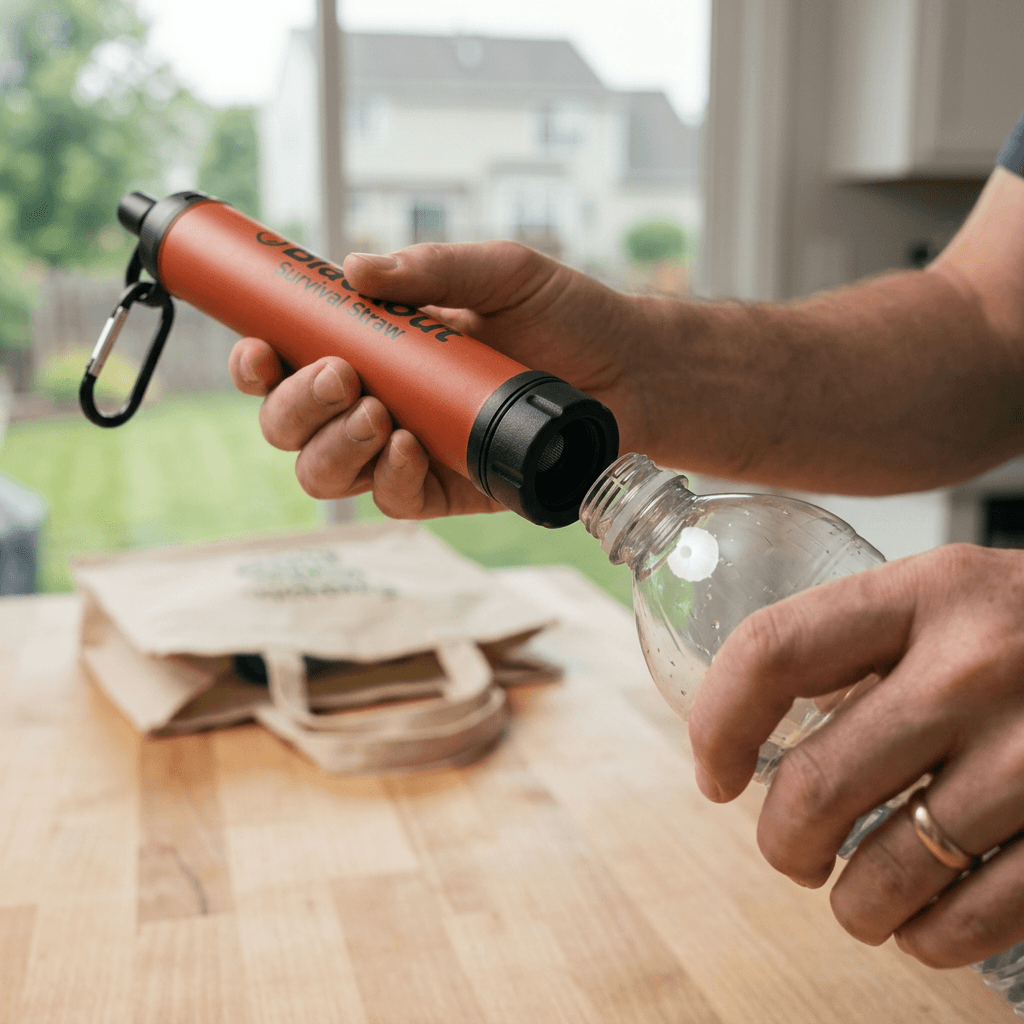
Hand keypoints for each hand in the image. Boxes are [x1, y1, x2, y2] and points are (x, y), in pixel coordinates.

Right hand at [229, 241, 653, 517]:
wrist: (633, 370)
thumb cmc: (567, 316)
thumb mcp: (501, 272)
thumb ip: (432, 267)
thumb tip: (354, 269)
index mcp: (378, 349)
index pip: (291, 362)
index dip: (259, 363)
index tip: (258, 345)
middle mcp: (380, 403)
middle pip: (292, 428)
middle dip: (294, 407)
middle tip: (339, 376)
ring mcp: (410, 450)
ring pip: (327, 473)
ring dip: (330, 446)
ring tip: (372, 410)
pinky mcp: (449, 489)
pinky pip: (392, 500)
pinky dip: (386, 478)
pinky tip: (404, 446)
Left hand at [688, 543, 1023, 967]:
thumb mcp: (953, 595)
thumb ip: (868, 644)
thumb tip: (768, 725)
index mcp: (928, 593)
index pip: (772, 652)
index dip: (718, 724)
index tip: (714, 774)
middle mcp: (978, 667)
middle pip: (818, 784)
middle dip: (782, 842)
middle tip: (791, 851)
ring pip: (888, 870)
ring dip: (850, 904)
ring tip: (852, 898)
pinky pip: (973, 920)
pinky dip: (926, 939)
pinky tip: (921, 924)